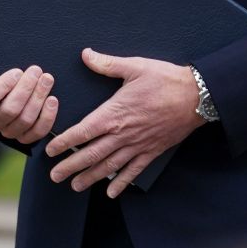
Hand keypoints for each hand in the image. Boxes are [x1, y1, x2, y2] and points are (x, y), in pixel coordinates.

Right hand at [0, 66, 57, 143]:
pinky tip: (52, 100)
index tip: (17, 71)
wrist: (15, 90)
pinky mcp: (24, 138)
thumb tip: (19, 65)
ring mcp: (8, 131)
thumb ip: (7, 69)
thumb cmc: (7, 77)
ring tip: (47, 79)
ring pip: (25, 119)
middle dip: (26, 88)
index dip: (3, 86)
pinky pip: (37, 132)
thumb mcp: (1, 70)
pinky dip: (47, 116)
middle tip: (37, 70)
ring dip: (38, 98)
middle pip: (10, 109)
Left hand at [46, 48, 203, 197]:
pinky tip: (111, 193)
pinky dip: (121, 183)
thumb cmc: (164, 79)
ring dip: (90, 177)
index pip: (83, 131)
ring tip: (75, 186)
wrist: (195, 96)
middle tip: (54, 176)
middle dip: (71, 166)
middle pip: (92, 154)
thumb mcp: (134, 66)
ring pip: (109, 166)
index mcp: (115, 112)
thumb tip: (85, 54)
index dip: (65, 141)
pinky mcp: (151, 151)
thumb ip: (107, 64)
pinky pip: (133, 171)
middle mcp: (123, 133)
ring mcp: (137, 145)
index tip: (51, 149)